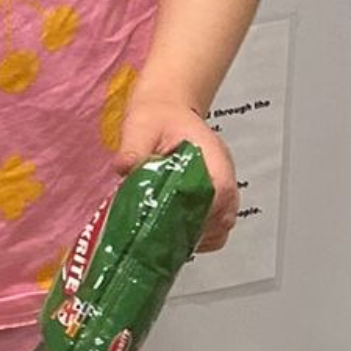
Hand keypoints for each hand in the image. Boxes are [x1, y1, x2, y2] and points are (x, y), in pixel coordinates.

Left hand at [116, 96, 238, 251]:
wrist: (164, 110)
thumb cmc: (157, 117)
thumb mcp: (141, 127)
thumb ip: (134, 147)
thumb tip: (125, 167)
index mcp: (212, 155)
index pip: (221, 189)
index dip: (202, 211)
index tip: (177, 222)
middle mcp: (223, 174)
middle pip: (225, 214)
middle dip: (197, 231)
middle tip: (165, 237)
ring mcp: (220, 188)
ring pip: (221, 224)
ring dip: (197, 236)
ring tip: (168, 239)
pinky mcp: (211, 198)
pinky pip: (214, 226)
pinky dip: (198, 236)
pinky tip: (173, 236)